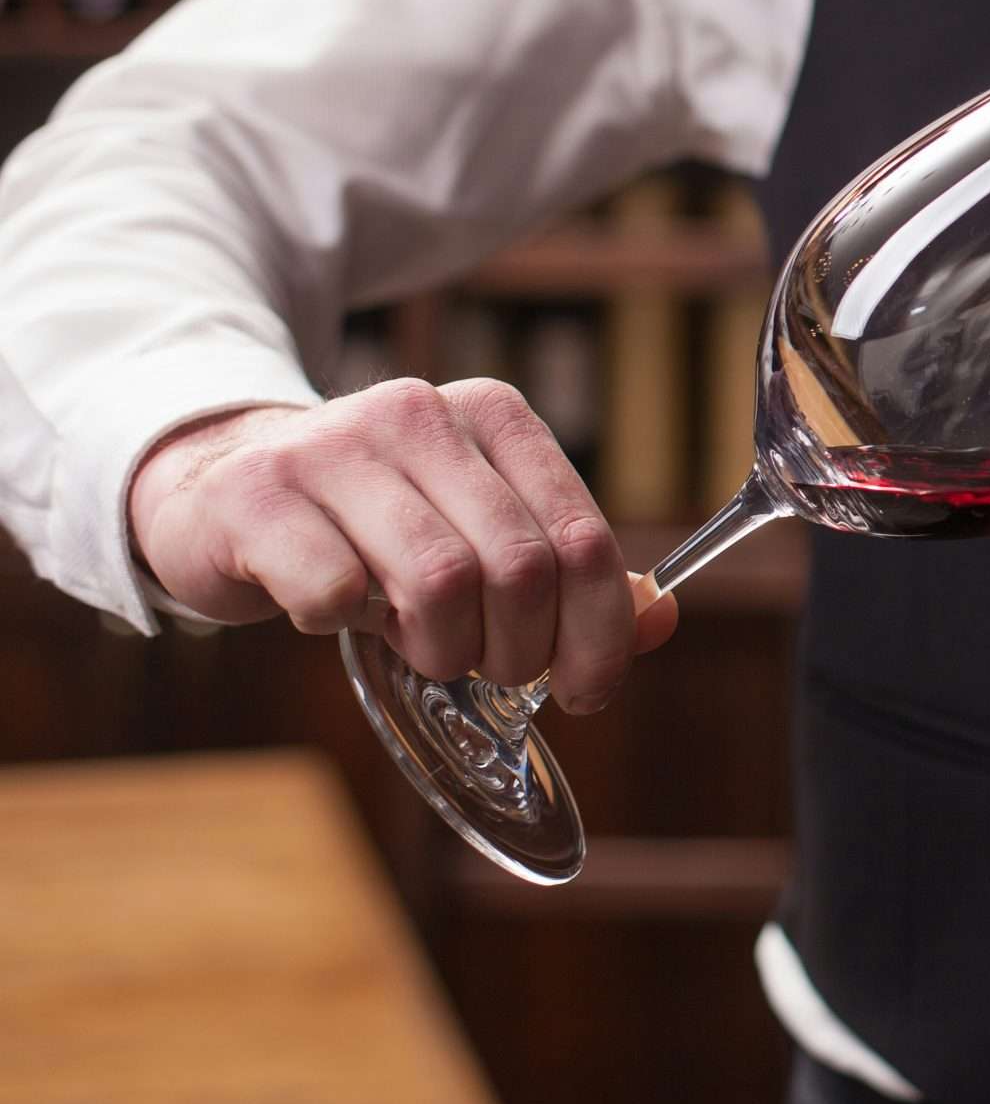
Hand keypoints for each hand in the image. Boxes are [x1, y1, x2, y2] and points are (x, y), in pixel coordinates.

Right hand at [128, 379, 678, 709]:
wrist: (217, 486)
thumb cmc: (370, 526)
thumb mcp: (476, 531)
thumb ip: (568, 573)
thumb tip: (660, 622)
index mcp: (494, 415)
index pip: (582, 538)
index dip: (599, 633)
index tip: (587, 691)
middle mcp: (420, 412)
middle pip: (520, 566)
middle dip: (519, 649)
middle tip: (491, 669)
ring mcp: (334, 445)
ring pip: (439, 581)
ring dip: (439, 646)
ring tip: (419, 643)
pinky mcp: (258, 493)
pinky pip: (335, 593)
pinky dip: (342, 625)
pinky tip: (330, 608)